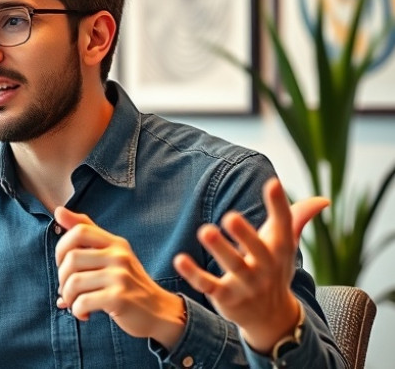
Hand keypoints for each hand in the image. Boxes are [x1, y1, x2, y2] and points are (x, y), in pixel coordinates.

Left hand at [55, 207, 185, 347]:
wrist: (159, 311)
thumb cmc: (128, 283)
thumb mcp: (112, 254)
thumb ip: (87, 232)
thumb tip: (58, 211)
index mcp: (115, 243)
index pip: (79, 231)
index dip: (62, 247)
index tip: (63, 263)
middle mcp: (119, 256)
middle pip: (71, 258)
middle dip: (62, 277)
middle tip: (69, 290)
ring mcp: (120, 276)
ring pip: (73, 282)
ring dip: (68, 297)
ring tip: (75, 303)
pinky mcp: (119, 298)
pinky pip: (82, 302)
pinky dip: (76, 310)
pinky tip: (84, 313)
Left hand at [173, 177, 328, 352]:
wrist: (271, 319)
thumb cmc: (274, 270)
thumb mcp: (286, 246)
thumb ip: (296, 219)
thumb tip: (323, 200)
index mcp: (280, 250)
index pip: (284, 226)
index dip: (279, 205)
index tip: (272, 183)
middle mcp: (265, 267)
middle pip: (257, 250)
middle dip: (245, 234)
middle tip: (230, 216)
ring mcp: (246, 284)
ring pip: (233, 266)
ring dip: (220, 249)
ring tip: (205, 230)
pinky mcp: (225, 297)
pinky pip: (208, 285)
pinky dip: (194, 274)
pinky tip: (179, 259)